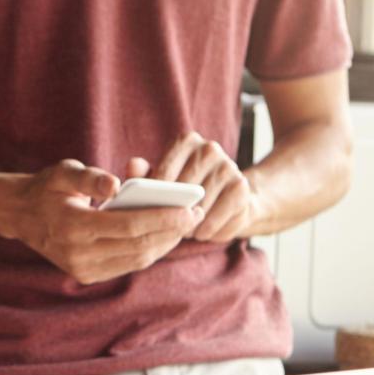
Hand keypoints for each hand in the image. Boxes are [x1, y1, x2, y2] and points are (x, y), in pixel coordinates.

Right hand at [0, 159, 200, 284]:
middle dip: (171, 231)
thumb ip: (90, 177)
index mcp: (72, 225)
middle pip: (138, 246)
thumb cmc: (46, 188)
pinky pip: (126, 265)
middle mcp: (77, 253)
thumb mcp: (63, 172)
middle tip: (196, 214)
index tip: (190, 208)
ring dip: (164, 243)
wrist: (19, 215)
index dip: (163, 218)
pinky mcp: (86, 275)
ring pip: (136, 260)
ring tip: (184, 225)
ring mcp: (81, 268)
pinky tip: (163, 236)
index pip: (129, 226)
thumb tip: (117, 184)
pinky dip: (148, 251)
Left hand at [137, 131, 263, 242]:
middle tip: (163, 228)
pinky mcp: (241, 188)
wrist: (229, 197)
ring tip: (181, 232)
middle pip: (183, 189)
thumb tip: (132, 166)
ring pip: (200, 205)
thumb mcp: (161, 181)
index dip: (154, 195)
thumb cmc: (184, 189)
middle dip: (172, 212)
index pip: (165, 170)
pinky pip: (218, 217)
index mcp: (186, 141)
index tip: (146, 212)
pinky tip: (200, 233)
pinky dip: (207, 231)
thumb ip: (143, 174)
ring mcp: (228, 167)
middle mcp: (209, 149)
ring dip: (189, 225)